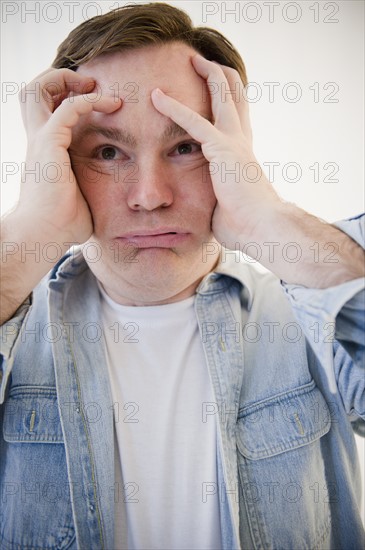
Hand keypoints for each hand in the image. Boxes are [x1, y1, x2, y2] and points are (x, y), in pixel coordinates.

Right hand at [17, 68, 121, 244]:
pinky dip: (89, 99)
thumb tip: (116, 196)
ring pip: (39, 88)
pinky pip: (68, 107)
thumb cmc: (63, 224)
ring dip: (68, 79)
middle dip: (60, 77)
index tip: (93, 99)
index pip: (44, 107)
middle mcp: (37, 139)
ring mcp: (40, 140)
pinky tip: (111, 105)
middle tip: (89, 84)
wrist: (44, 236)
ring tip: (94, 86)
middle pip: (33, 90)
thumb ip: (90, 185)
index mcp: (43, 148)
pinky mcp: (49, 145)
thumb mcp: (80, 196)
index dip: (63, 93)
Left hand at [151, 54, 279, 249]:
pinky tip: (156, 97)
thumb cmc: (244, 222)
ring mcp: (233, 141)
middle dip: (218, 74)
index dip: (226, 94)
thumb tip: (209, 202)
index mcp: (242, 150)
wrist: (261, 227)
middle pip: (234, 94)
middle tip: (200, 60)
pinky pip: (193, 123)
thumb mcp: (226, 200)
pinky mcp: (221, 149)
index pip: (236, 113)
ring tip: (189, 59)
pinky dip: (173, 108)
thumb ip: (216, 190)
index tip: (212, 83)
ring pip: (221, 95)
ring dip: (206, 74)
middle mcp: (241, 139)